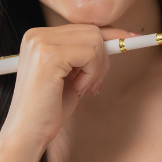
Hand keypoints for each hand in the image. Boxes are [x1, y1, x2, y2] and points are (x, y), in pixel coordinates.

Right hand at [0, 24, 132, 161]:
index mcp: (39, 37)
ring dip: (96, 68)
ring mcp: (41, 42)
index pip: (84, 27)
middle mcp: (37, 35)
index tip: (133, 38)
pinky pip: (90, 53)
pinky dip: (91, 74)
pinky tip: (76, 88)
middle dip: (103, 58)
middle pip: (92, 31)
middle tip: (93, 85)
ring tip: (81, 88)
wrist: (28, 133)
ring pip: (94, 40)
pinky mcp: (49, 55)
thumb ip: (86, 56)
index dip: (110, 34)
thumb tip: (118, 39)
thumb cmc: (50, 109)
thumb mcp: (72, 75)